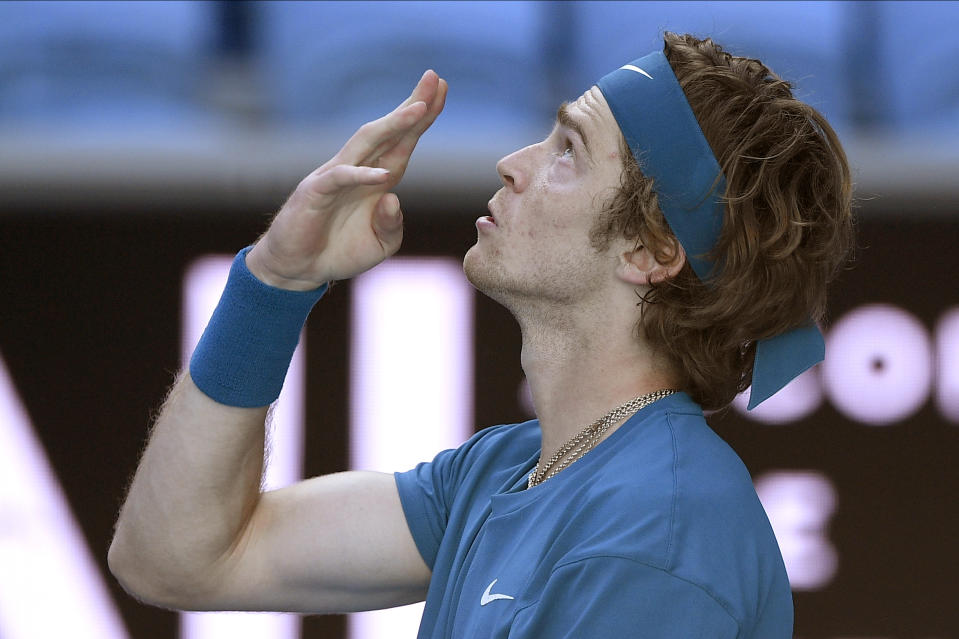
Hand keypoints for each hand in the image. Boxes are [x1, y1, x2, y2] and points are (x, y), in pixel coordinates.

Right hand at [246, 70, 447, 289]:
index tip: (442, 90)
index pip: (402, 142)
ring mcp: (334, 178)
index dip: (422, 118)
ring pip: (366, 143)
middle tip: (434, 78)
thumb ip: (393, 224)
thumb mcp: (380, 244)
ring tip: (418, 109)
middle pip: (387, 131)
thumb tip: (392, 197)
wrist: (298, 269)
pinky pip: (341, 178)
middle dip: (412, 106)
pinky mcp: (315, 193)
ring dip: (392, 125)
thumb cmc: (339, 252)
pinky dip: (362, 175)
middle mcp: (357, 170)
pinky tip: (385, 174)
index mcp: (376, 180)